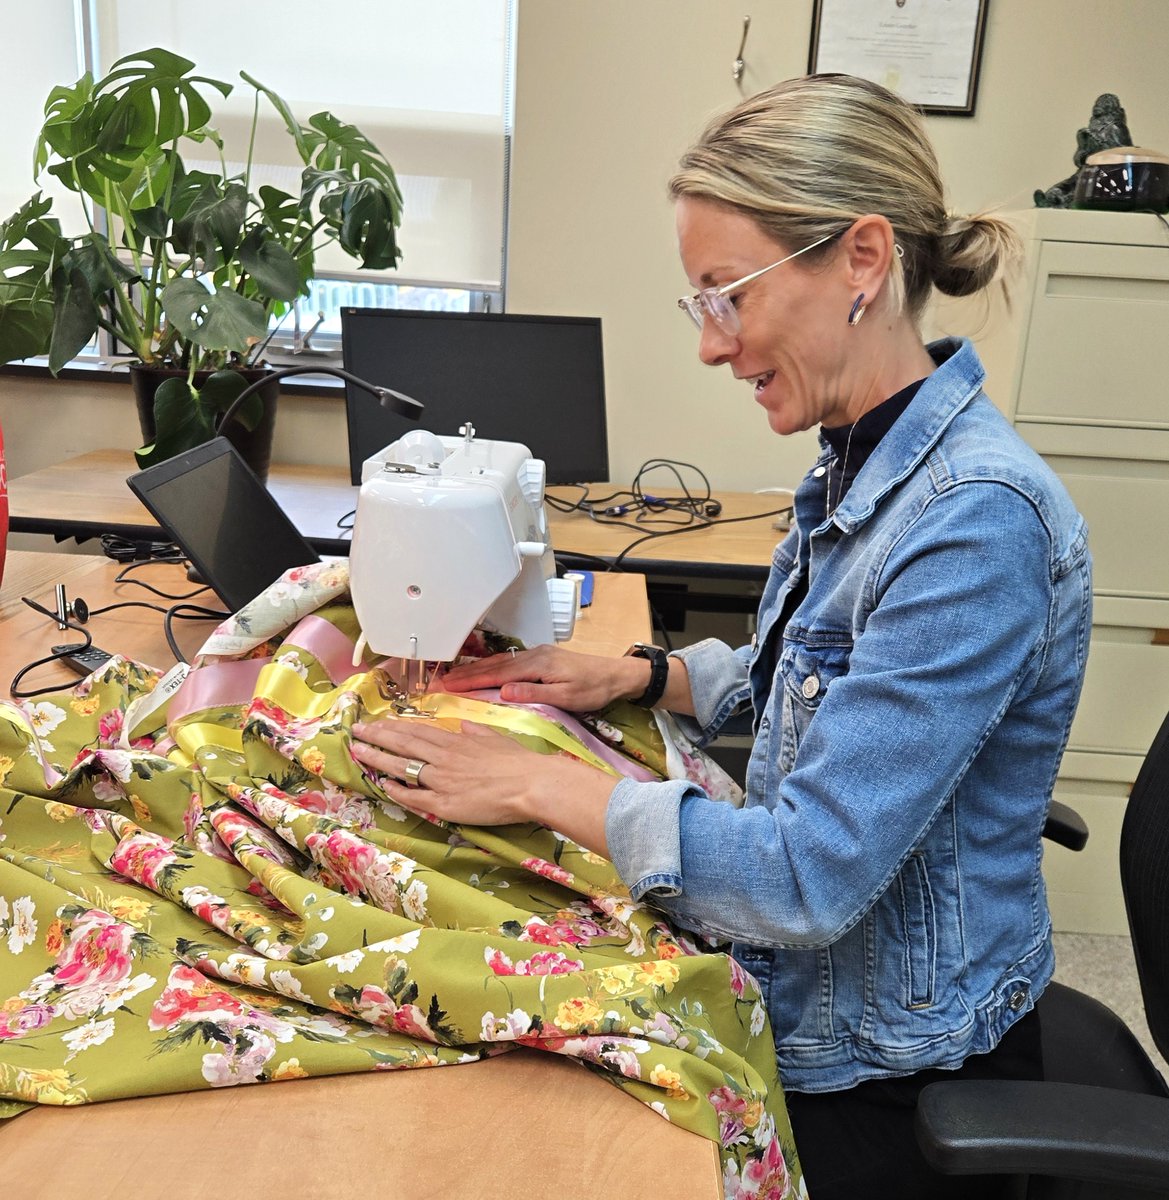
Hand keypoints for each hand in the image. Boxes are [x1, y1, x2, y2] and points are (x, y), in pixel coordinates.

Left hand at [350, 717, 615, 851]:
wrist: (530, 783)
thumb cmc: (519, 762)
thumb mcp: (497, 739)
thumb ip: (478, 733)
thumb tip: (467, 726)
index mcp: (456, 741)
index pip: (417, 731)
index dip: (394, 727)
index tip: (377, 722)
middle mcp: (443, 757)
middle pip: (403, 744)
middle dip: (378, 737)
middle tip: (356, 731)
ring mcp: (441, 780)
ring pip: (402, 767)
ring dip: (378, 758)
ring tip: (358, 751)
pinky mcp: (444, 804)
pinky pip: (414, 797)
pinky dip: (397, 791)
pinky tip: (382, 786)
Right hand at [439, 644, 641, 712]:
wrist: (616, 675)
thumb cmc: (594, 689)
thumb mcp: (566, 697)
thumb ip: (533, 694)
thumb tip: (503, 691)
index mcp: (537, 665)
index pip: (496, 673)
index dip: (470, 680)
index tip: (448, 685)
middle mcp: (533, 656)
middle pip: (493, 665)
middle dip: (465, 673)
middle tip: (440, 680)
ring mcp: (536, 655)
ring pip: (499, 662)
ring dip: (475, 669)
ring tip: (453, 676)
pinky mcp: (541, 658)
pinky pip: (509, 662)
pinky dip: (491, 667)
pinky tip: (483, 672)